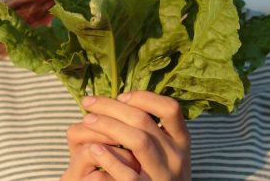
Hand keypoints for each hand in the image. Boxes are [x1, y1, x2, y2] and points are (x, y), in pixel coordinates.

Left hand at [61, 91, 191, 180]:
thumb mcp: (168, 152)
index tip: (121, 96)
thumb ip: (155, 131)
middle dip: (113, 107)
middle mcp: (175, 157)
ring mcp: (161, 176)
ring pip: (138, 141)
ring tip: (87, 120)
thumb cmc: (160, 174)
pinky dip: (110, 159)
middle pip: (145, 122)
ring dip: (109, 126)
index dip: (144, 98)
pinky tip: (94, 149)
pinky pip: (128, 174)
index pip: (170, 108)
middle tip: (89, 103)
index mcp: (182, 141)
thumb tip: (123, 100)